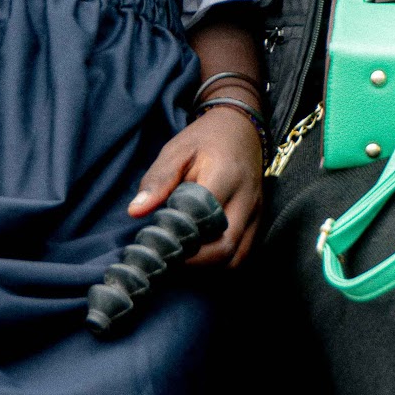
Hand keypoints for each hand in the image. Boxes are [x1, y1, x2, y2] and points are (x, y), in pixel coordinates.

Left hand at [128, 108, 262, 268]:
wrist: (241, 128)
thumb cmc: (204, 140)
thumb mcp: (176, 151)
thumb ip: (157, 181)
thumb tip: (135, 212)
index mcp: (225, 175)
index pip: (205, 218)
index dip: (181, 237)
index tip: (158, 245)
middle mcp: (247, 198)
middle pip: (225, 247)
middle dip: (194, 262)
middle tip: (167, 259)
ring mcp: (257, 213)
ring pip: (236, 258)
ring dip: (209, 267)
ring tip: (182, 260)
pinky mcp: (258, 221)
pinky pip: (242, 254)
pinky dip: (221, 263)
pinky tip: (200, 256)